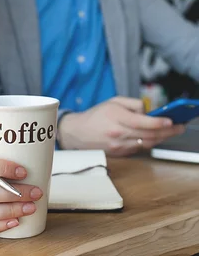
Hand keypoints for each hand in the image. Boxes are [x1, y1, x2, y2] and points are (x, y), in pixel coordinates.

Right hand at [57, 96, 185, 156]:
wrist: (77, 133)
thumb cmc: (96, 115)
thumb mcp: (113, 101)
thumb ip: (133, 104)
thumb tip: (149, 111)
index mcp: (116, 117)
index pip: (143, 122)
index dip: (159, 123)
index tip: (171, 121)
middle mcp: (118, 133)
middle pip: (149, 135)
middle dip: (167, 132)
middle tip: (179, 127)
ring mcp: (119, 146)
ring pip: (146, 143)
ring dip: (161, 138)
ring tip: (171, 132)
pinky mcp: (119, 154)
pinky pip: (139, 149)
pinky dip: (150, 143)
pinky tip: (156, 137)